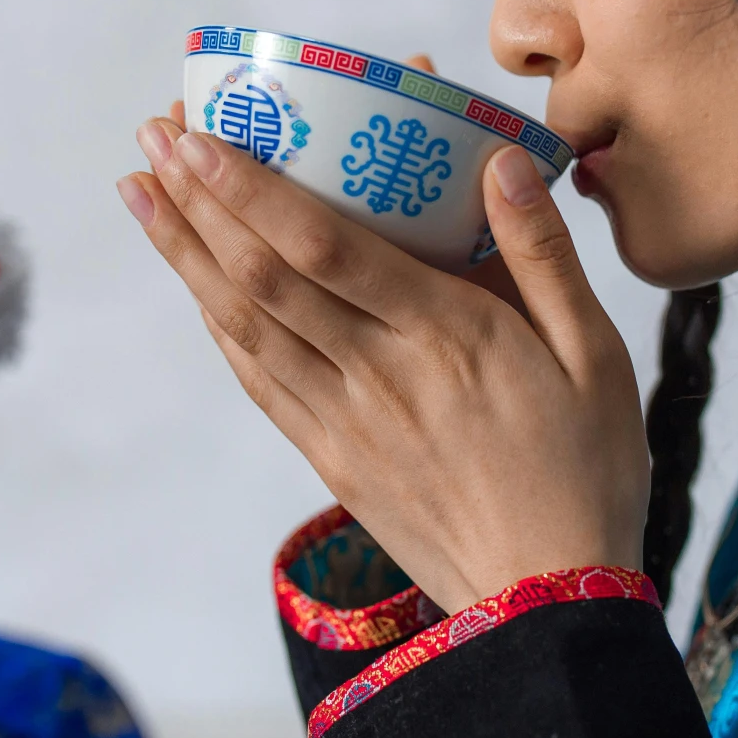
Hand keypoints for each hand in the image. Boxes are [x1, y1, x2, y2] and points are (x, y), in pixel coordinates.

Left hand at [119, 115, 648, 612]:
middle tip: (153, 134)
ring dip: (186, 254)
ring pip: (244, 324)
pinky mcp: (330, 458)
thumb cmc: (587, 470)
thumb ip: (545, 255)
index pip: (324, 247)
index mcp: (445, 335)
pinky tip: (194, 284)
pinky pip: (258, 380)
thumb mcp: (597, 355)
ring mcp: (343, 420)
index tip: (199, 137)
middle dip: (198, 201)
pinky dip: (217, 324)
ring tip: (140, 191)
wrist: (549, 603)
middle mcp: (377, 373)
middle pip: (262, 277)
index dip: (252, 190)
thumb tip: (503, 161)